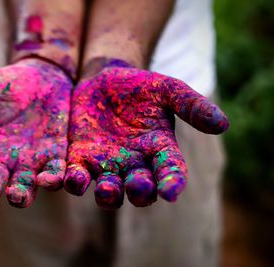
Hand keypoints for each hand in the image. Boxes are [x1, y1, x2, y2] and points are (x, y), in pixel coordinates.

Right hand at [0, 58, 70, 215]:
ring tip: (15, 196)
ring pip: (24, 185)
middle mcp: (2, 160)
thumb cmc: (2, 86)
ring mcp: (29, 161)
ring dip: (20, 194)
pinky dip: (54, 178)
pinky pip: (55, 171)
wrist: (40, 78)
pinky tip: (49, 179)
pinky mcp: (54, 156)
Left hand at [64, 63, 228, 209]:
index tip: (171, 191)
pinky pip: (77, 178)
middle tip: (137, 186)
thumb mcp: (168, 89)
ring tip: (105, 187)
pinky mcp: (80, 160)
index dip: (172, 182)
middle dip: (139, 192)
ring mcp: (107, 165)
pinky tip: (67, 179)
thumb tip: (223, 124)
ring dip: (107, 194)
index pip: (170, 171)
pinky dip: (73, 182)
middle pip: (140, 189)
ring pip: (109, 191)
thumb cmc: (141, 86)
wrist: (105, 79)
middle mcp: (135, 164)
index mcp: (159, 150)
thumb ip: (191, 105)